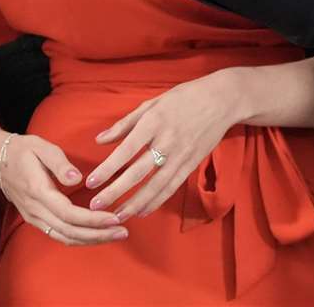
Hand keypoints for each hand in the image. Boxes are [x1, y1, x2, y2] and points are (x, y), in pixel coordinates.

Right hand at [0, 133, 126, 245]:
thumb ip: (59, 163)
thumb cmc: (23, 151)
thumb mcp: (42, 147)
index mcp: (38, 192)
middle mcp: (35, 210)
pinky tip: (97, 235)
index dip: (92, 219)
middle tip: (123, 232)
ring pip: (63, 237)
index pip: (68, 213)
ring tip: (115, 235)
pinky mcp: (36, 219)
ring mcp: (33, 217)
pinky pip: (58, 235)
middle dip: (97, 234)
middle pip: (68, 231)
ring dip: (90, 240)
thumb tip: (76, 178)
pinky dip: (78, 238)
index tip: (114, 218)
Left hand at [85, 70, 243, 219]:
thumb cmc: (184, 97)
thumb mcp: (153, 103)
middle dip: (116, 191)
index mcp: (154, 122)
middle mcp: (168, 140)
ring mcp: (182, 154)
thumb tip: (99, 140)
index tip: (90, 182)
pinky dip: (157, 200)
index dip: (108, 167)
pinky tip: (142, 211)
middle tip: (96, 206)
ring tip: (116, 216)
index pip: (127, 149)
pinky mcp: (193, 163)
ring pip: (156, 184)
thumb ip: (125, 123)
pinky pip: (173, 186)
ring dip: (135, 203)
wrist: (223, 99)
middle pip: (139, 171)